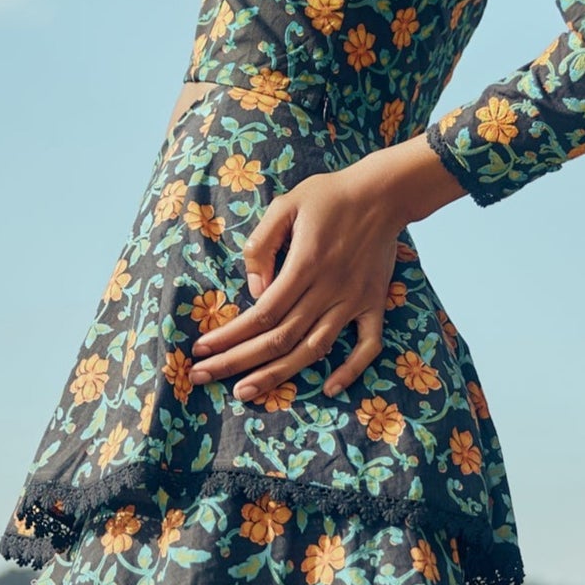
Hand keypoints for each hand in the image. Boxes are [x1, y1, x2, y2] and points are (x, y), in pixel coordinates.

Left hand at [189, 156, 408, 400]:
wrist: (383, 192)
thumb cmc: (329, 196)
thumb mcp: (285, 205)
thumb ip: (262, 245)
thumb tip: (253, 291)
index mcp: (305, 264)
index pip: (261, 313)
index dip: (229, 336)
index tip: (201, 349)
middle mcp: (330, 289)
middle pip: (280, 338)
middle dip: (238, 361)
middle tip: (203, 377)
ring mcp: (354, 300)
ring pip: (314, 349)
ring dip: (278, 375)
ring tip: (245, 392)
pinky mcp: (374, 303)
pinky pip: (368, 346)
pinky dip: (351, 370)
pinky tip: (329, 389)